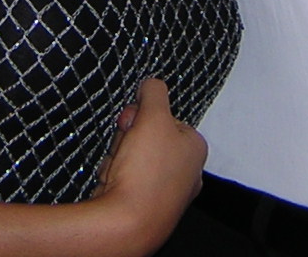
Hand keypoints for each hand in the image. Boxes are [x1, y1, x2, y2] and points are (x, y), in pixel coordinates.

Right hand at [91, 80, 206, 253]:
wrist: (125, 223)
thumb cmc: (146, 172)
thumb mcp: (153, 116)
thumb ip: (153, 92)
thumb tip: (150, 84)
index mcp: (195, 149)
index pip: (165, 117)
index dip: (144, 116)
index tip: (134, 121)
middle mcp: (185, 172)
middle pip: (148, 136)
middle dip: (129, 137)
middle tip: (125, 145)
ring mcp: (165, 192)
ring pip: (132, 157)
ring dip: (118, 155)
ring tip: (117, 169)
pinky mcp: (144, 207)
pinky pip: (123, 179)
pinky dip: (113, 177)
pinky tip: (112, 184)